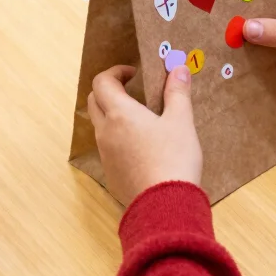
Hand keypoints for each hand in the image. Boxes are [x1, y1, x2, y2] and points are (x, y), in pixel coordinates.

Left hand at [88, 65, 201, 204]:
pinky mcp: (111, 173)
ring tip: (140, 118)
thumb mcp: (181, 121)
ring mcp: (106, 154)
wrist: (165, 207)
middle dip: (110, 90)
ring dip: (113, 115)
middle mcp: (105, 131)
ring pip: (100, 125)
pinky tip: (141, 146)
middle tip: (133, 91)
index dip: (115, 72)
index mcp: (119, 113)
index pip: (101, 82)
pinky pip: (107, 147)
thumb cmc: (173, 158)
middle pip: (95, 101)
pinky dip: (117, 137)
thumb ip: (177, 92)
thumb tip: (178, 68)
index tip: (133, 74)